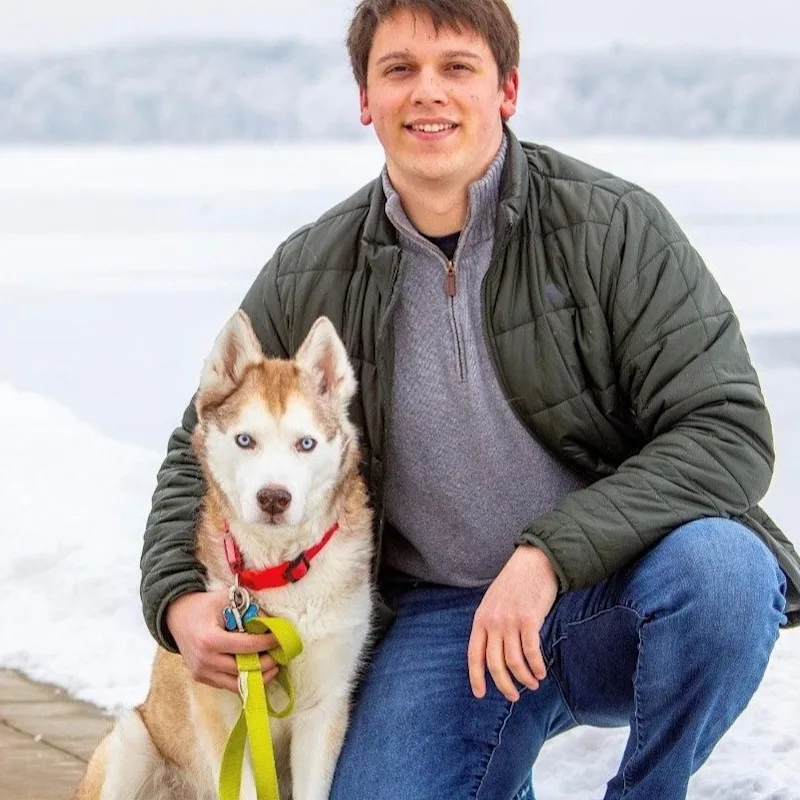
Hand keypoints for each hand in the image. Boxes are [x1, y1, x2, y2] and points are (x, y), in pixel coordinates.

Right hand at [165, 590, 279, 692]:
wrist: (176, 617)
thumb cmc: (203, 606)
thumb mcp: (225, 599)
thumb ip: (248, 609)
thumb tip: (271, 622)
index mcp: (210, 640)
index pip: (246, 647)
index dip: (267, 644)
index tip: (281, 639)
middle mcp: (205, 660)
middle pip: (244, 669)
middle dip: (267, 664)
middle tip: (282, 655)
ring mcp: (202, 672)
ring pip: (237, 684)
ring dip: (259, 676)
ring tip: (274, 666)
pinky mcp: (201, 678)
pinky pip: (227, 684)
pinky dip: (245, 679)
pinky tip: (258, 670)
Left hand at [468, 546, 558, 701]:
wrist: (533, 562)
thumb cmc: (515, 583)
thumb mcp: (493, 602)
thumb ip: (491, 624)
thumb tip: (494, 651)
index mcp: (481, 619)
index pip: (474, 655)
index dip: (475, 677)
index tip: (479, 694)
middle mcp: (493, 622)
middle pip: (495, 664)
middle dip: (504, 685)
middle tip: (514, 696)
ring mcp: (510, 621)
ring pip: (514, 662)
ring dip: (524, 678)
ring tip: (532, 684)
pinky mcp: (529, 620)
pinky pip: (531, 652)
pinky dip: (536, 666)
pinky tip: (541, 672)